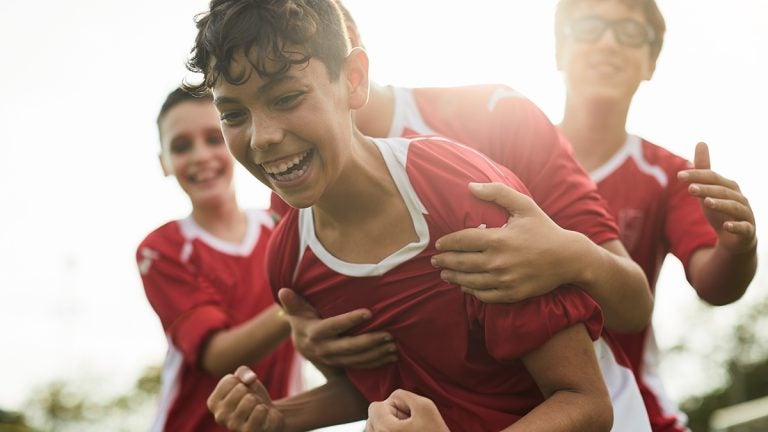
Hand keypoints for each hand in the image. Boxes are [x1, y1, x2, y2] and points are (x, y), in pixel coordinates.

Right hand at [207, 366, 283, 431]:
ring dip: (257, 400)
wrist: (268, 414)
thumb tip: (250, 379)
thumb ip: (243, 372)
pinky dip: (264, 409)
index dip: (242, 382)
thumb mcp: (245, 379)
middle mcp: (219, 416)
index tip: (242, 391)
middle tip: (251, 400)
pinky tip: (261, 416)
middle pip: (240, 389)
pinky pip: (260, 410)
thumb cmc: (252, 395)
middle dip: (250, 391)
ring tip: (255, 408)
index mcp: (213, 403)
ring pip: (250, 399)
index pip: (230, 380)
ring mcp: (233, 426)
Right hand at [278, 288, 397, 368]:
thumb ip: (292, 302)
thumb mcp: (296, 310)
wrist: (301, 343)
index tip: (369, 312)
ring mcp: (334, 359)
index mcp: (314, 333)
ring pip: (358, 359)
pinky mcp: (342, 365)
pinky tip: (391, 357)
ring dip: (377, 354)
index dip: (351, 320)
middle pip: (350, 347)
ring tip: (394, 346)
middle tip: (389, 335)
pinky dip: (376, 362)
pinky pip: (360, 366)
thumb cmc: (302, 318)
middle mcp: (324, 349)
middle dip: (371, 342)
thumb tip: (283, 291)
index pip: (334, 326)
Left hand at [366, 389, 449, 431]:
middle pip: (372, 419)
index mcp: (385, 429)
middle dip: (389, 417)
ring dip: (388, 427)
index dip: (393, 406)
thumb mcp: (425, 406)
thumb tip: (392, 398)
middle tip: (409, 426)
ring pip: (374, 430)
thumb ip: (403, 395)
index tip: (407, 416)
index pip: (375, 406)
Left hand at [430, 182, 585, 302]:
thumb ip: (497, 193)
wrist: (569, 258)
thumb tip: (471, 186)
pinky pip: (484, 295)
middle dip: (444, 261)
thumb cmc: (545, 229)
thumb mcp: (524, 205)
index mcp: (498, 239)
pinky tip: (464, 286)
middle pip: (461, 263)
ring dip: (453, 277)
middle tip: (435, 260)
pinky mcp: (512, 294)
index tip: (438, 244)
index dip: (447, 243)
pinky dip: (471, 291)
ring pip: (469, 281)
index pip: (463, 240)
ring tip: (444, 273)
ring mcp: (504, 280)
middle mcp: (498, 261)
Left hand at [678, 142, 755, 253]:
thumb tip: (701, 141)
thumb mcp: (707, 189)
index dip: (697, 175)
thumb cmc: (719, 210)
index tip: (679, 175)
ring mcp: (745, 214)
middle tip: (690, 188)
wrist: (734, 239)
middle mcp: (739, 198)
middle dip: (707, 189)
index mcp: (729, 187)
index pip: (713, 177)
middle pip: (723, 191)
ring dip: (720, 204)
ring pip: (734, 207)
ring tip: (706, 202)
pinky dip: (735, 226)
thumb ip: (703, 169)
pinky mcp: (748, 231)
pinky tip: (725, 226)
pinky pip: (744, 228)